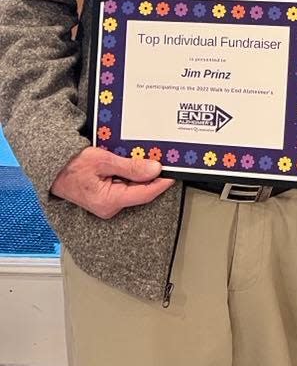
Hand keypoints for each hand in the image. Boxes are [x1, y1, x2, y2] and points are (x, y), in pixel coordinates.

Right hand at [50, 146, 174, 218]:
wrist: (53, 168)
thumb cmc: (72, 165)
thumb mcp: (102, 160)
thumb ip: (130, 166)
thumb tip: (154, 169)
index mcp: (109, 201)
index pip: (145, 194)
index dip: (162, 182)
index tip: (173, 172)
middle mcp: (110, 206)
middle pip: (141, 191)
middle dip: (153, 176)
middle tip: (163, 159)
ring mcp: (108, 203)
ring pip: (134, 188)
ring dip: (142, 174)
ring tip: (149, 159)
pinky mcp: (107, 197)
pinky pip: (126, 186)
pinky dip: (132, 175)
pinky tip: (135, 164)